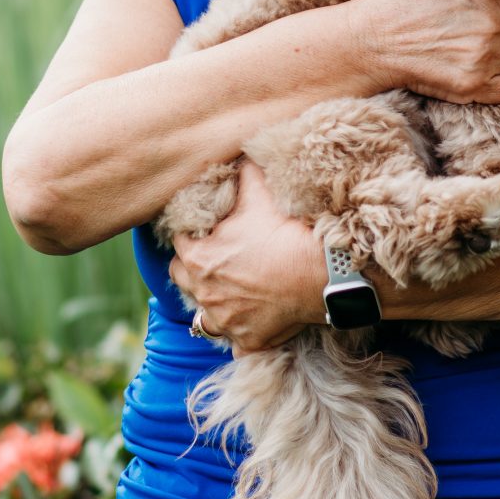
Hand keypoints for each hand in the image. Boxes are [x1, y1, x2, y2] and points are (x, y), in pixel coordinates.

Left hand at [167, 163, 322, 352]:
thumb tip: (238, 155)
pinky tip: (253, 323)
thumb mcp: (259, 191)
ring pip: (203, 319)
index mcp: (198, 256)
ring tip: (230, 295)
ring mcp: (226, 320)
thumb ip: (241, 173)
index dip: (192, 235)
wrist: (321, 270)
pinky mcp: (248, 340)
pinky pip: (236, 344)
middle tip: (216, 261)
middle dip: (193, 270)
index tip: (206, 232)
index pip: (178, 242)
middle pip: (181, 279)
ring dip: (213, 306)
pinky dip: (242, 335)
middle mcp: (204, 292)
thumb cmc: (286, 230)